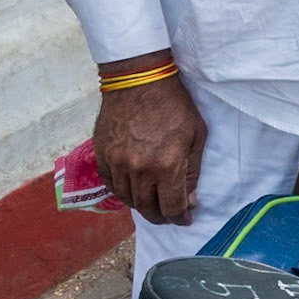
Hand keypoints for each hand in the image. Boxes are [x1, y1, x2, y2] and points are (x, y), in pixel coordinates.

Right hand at [93, 62, 206, 224]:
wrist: (138, 79)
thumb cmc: (174, 104)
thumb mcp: (196, 135)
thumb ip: (192, 171)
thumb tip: (190, 200)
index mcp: (166, 166)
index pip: (172, 208)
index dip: (180, 218)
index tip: (185, 218)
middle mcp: (139, 170)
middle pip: (148, 209)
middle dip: (161, 216)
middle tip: (169, 214)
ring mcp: (117, 163)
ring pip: (128, 199)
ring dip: (142, 205)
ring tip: (152, 202)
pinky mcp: (102, 155)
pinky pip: (111, 184)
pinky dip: (123, 191)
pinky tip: (133, 188)